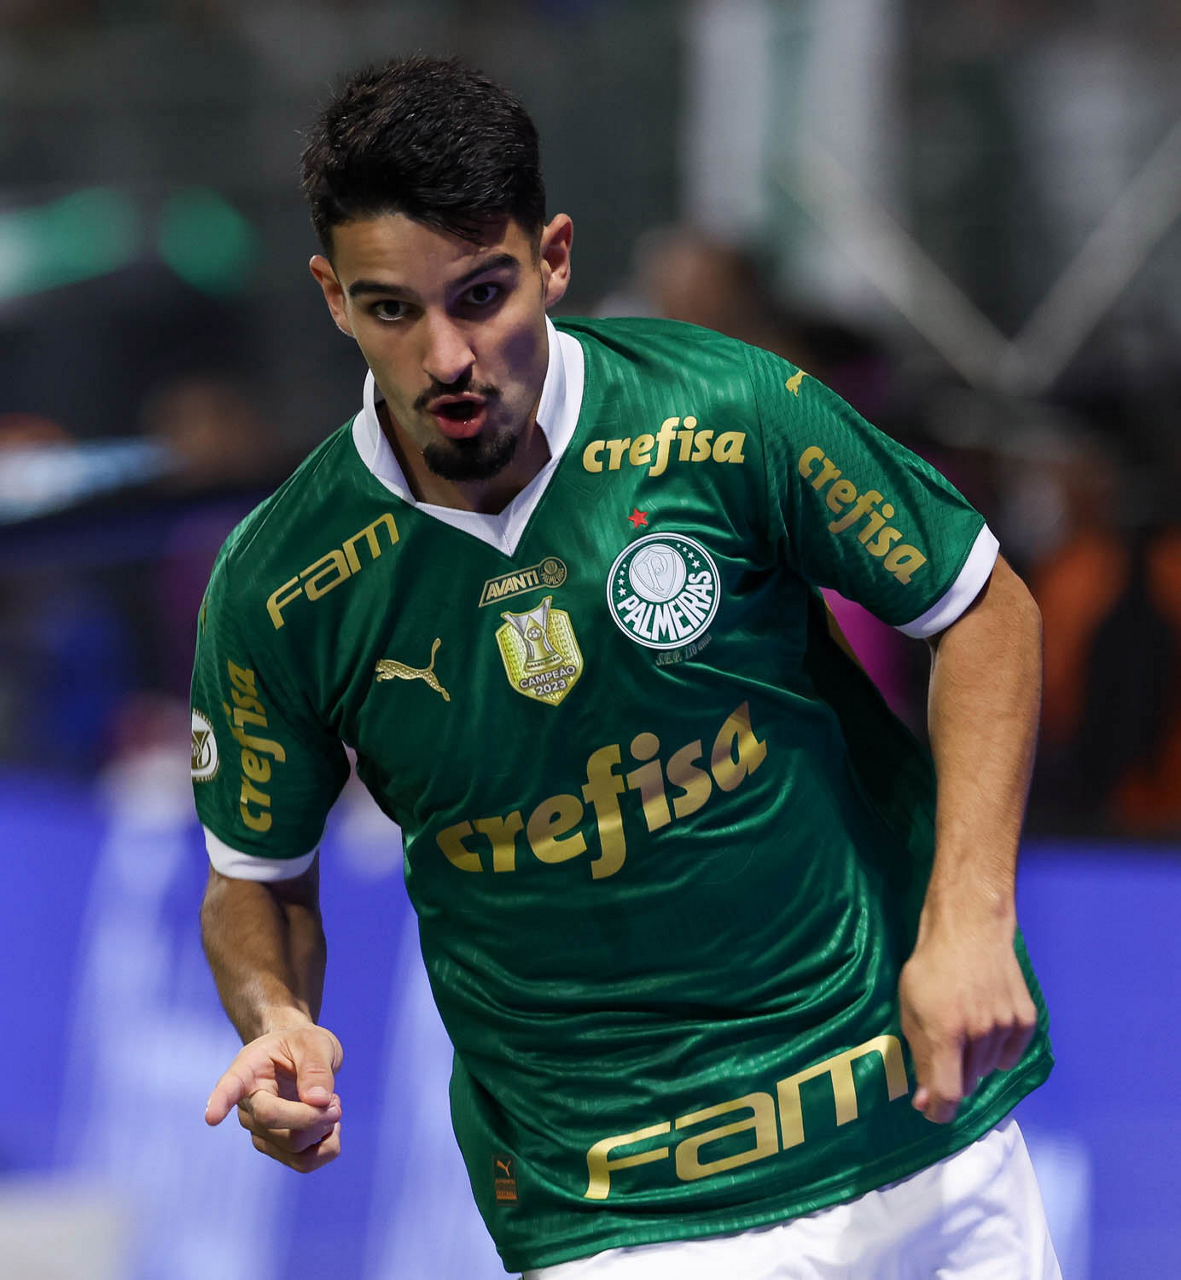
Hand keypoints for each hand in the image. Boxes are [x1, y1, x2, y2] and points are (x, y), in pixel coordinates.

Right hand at [205, 1023, 343, 1171]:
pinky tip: (329, 1126)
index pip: (230, 1087)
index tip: (211, 1116)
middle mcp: (248, 1105)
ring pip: (293, 1147)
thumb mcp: (314, 1042)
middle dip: (313, 1115)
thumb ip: (316, 1067)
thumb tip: (317, 1101)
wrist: (303, 1057)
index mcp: (248, 1070)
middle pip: (273, 1121)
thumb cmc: (303, 1045)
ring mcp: (260, 1131)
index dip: (220, 1101)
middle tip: (336, 1101)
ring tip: (332, 1106)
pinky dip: (327, 1147)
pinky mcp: (278, 1149)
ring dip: (324, 1129)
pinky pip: (304, 1163)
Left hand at [898, 922, 1036, 1123]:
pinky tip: (985, 1027)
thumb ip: (919, 1056)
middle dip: (951, 1076)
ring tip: (962, 1027)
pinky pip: (1010, 1056)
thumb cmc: (930, 967)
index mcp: (946, 1031)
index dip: (939, 1110)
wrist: (970, 930)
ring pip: (987, 1070)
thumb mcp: (909, 1008)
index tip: (931, 1110)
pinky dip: (997, 1051)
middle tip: (942, 1048)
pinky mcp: (1026, 1020)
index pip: (948, 1093)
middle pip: (968, 1083)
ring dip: (972, 1061)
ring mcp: (1006, 1026)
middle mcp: (980, 1033)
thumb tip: (925, 1101)